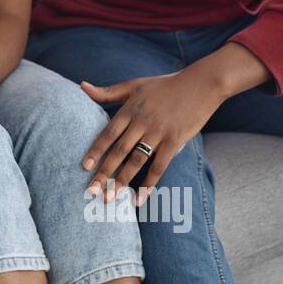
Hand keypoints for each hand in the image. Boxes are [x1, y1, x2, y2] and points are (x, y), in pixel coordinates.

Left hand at [79, 67, 227, 205]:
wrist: (200, 85)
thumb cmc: (164, 85)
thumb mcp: (134, 85)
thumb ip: (108, 92)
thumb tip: (81, 86)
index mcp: (130, 109)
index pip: (108, 133)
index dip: (95, 151)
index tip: (84, 167)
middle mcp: (142, 122)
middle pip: (119, 151)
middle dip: (103, 172)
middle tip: (90, 191)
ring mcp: (159, 132)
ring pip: (136, 161)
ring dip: (121, 181)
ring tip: (109, 198)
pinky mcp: (175, 141)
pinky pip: (159, 166)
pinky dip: (148, 184)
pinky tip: (139, 198)